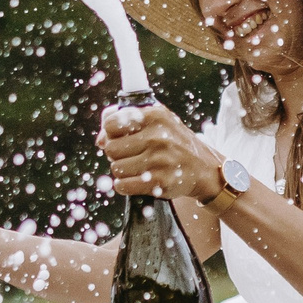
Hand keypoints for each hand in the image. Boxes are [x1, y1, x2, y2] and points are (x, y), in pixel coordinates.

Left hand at [98, 101, 223, 202]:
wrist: (203, 168)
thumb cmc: (174, 142)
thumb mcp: (157, 121)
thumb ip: (125, 119)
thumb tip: (100, 139)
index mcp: (155, 116)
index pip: (111, 125)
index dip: (111, 133)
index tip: (121, 138)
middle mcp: (157, 137)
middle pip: (111, 148)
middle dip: (116, 154)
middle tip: (131, 155)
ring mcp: (159, 161)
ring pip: (115, 168)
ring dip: (122, 171)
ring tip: (137, 168)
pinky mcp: (159, 182)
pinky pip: (122, 186)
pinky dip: (124, 185)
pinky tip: (135, 180)